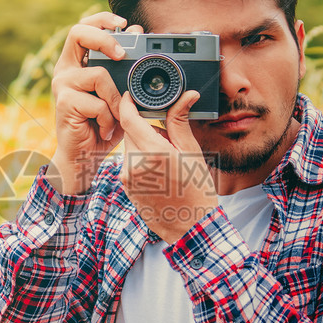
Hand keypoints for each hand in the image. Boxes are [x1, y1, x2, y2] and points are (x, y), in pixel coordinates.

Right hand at [46, 12, 143, 194]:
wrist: (85, 157)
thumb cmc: (103, 124)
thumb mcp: (120, 95)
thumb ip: (127, 70)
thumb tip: (139, 39)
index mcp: (77, 62)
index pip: (84, 27)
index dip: (102, 19)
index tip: (124, 23)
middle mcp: (65, 69)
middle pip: (78, 32)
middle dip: (104, 38)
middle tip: (122, 54)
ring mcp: (62, 85)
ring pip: (99, 74)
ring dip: (115, 100)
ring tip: (114, 118)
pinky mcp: (64, 103)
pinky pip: (98, 103)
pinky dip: (109, 119)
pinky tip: (104, 130)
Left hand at [118, 89, 218, 243]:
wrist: (190, 227)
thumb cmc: (196, 192)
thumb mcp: (191, 152)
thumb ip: (180, 122)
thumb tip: (186, 96)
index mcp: (152, 152)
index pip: (129, 118)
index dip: (128, 103)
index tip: (131, 96)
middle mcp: (134, 165)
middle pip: (130, 132)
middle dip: (145, 130)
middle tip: (167, 141)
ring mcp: (127, 178)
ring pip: (129, 148)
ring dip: (142, 146)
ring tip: (165, 161)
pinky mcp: (125, 187)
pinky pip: (128, 164)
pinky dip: (140, 161)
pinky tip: (158, 174)